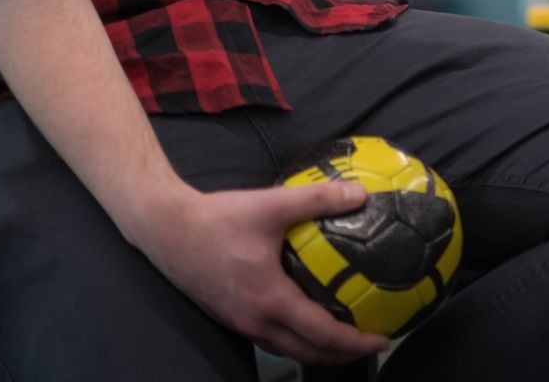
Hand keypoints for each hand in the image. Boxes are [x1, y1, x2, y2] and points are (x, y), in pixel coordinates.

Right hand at [125, 180, 390, 364]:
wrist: (165, 229)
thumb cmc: (217, 219)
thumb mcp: (272, 205)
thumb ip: (319, 199)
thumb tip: (361, 194)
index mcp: (270, 301)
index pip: (321, 334)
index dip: (355, 342)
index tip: (383, 338)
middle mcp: (255, 321)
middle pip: (307, 352)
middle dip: (342, 355)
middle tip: (372, 343)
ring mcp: (240, 322)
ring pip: (287, 349)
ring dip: (319, 350)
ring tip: (345, 338)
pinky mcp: (230, 316)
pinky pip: (271, 338)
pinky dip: (297, 339)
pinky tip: (307, 320)